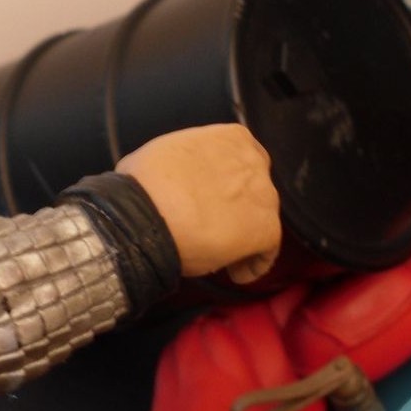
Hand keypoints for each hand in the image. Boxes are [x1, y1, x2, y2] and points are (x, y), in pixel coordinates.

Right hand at [118, 124, 281, 283]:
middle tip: (213, 227)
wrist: (147, 215)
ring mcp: (264, 196)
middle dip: (237, 209)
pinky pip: (267, 251)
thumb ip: (184, 164)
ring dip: (244, 236)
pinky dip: (253, 264)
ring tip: (220, 254)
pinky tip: (236, 273)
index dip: (228, 183)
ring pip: (261, 219)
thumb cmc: (143, 185)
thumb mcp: (162, 154)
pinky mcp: (267, 229)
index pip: (241, 160)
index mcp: (232, 138)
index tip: (213, 200)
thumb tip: (173, 178)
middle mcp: (254, 163)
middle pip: (254, 189)